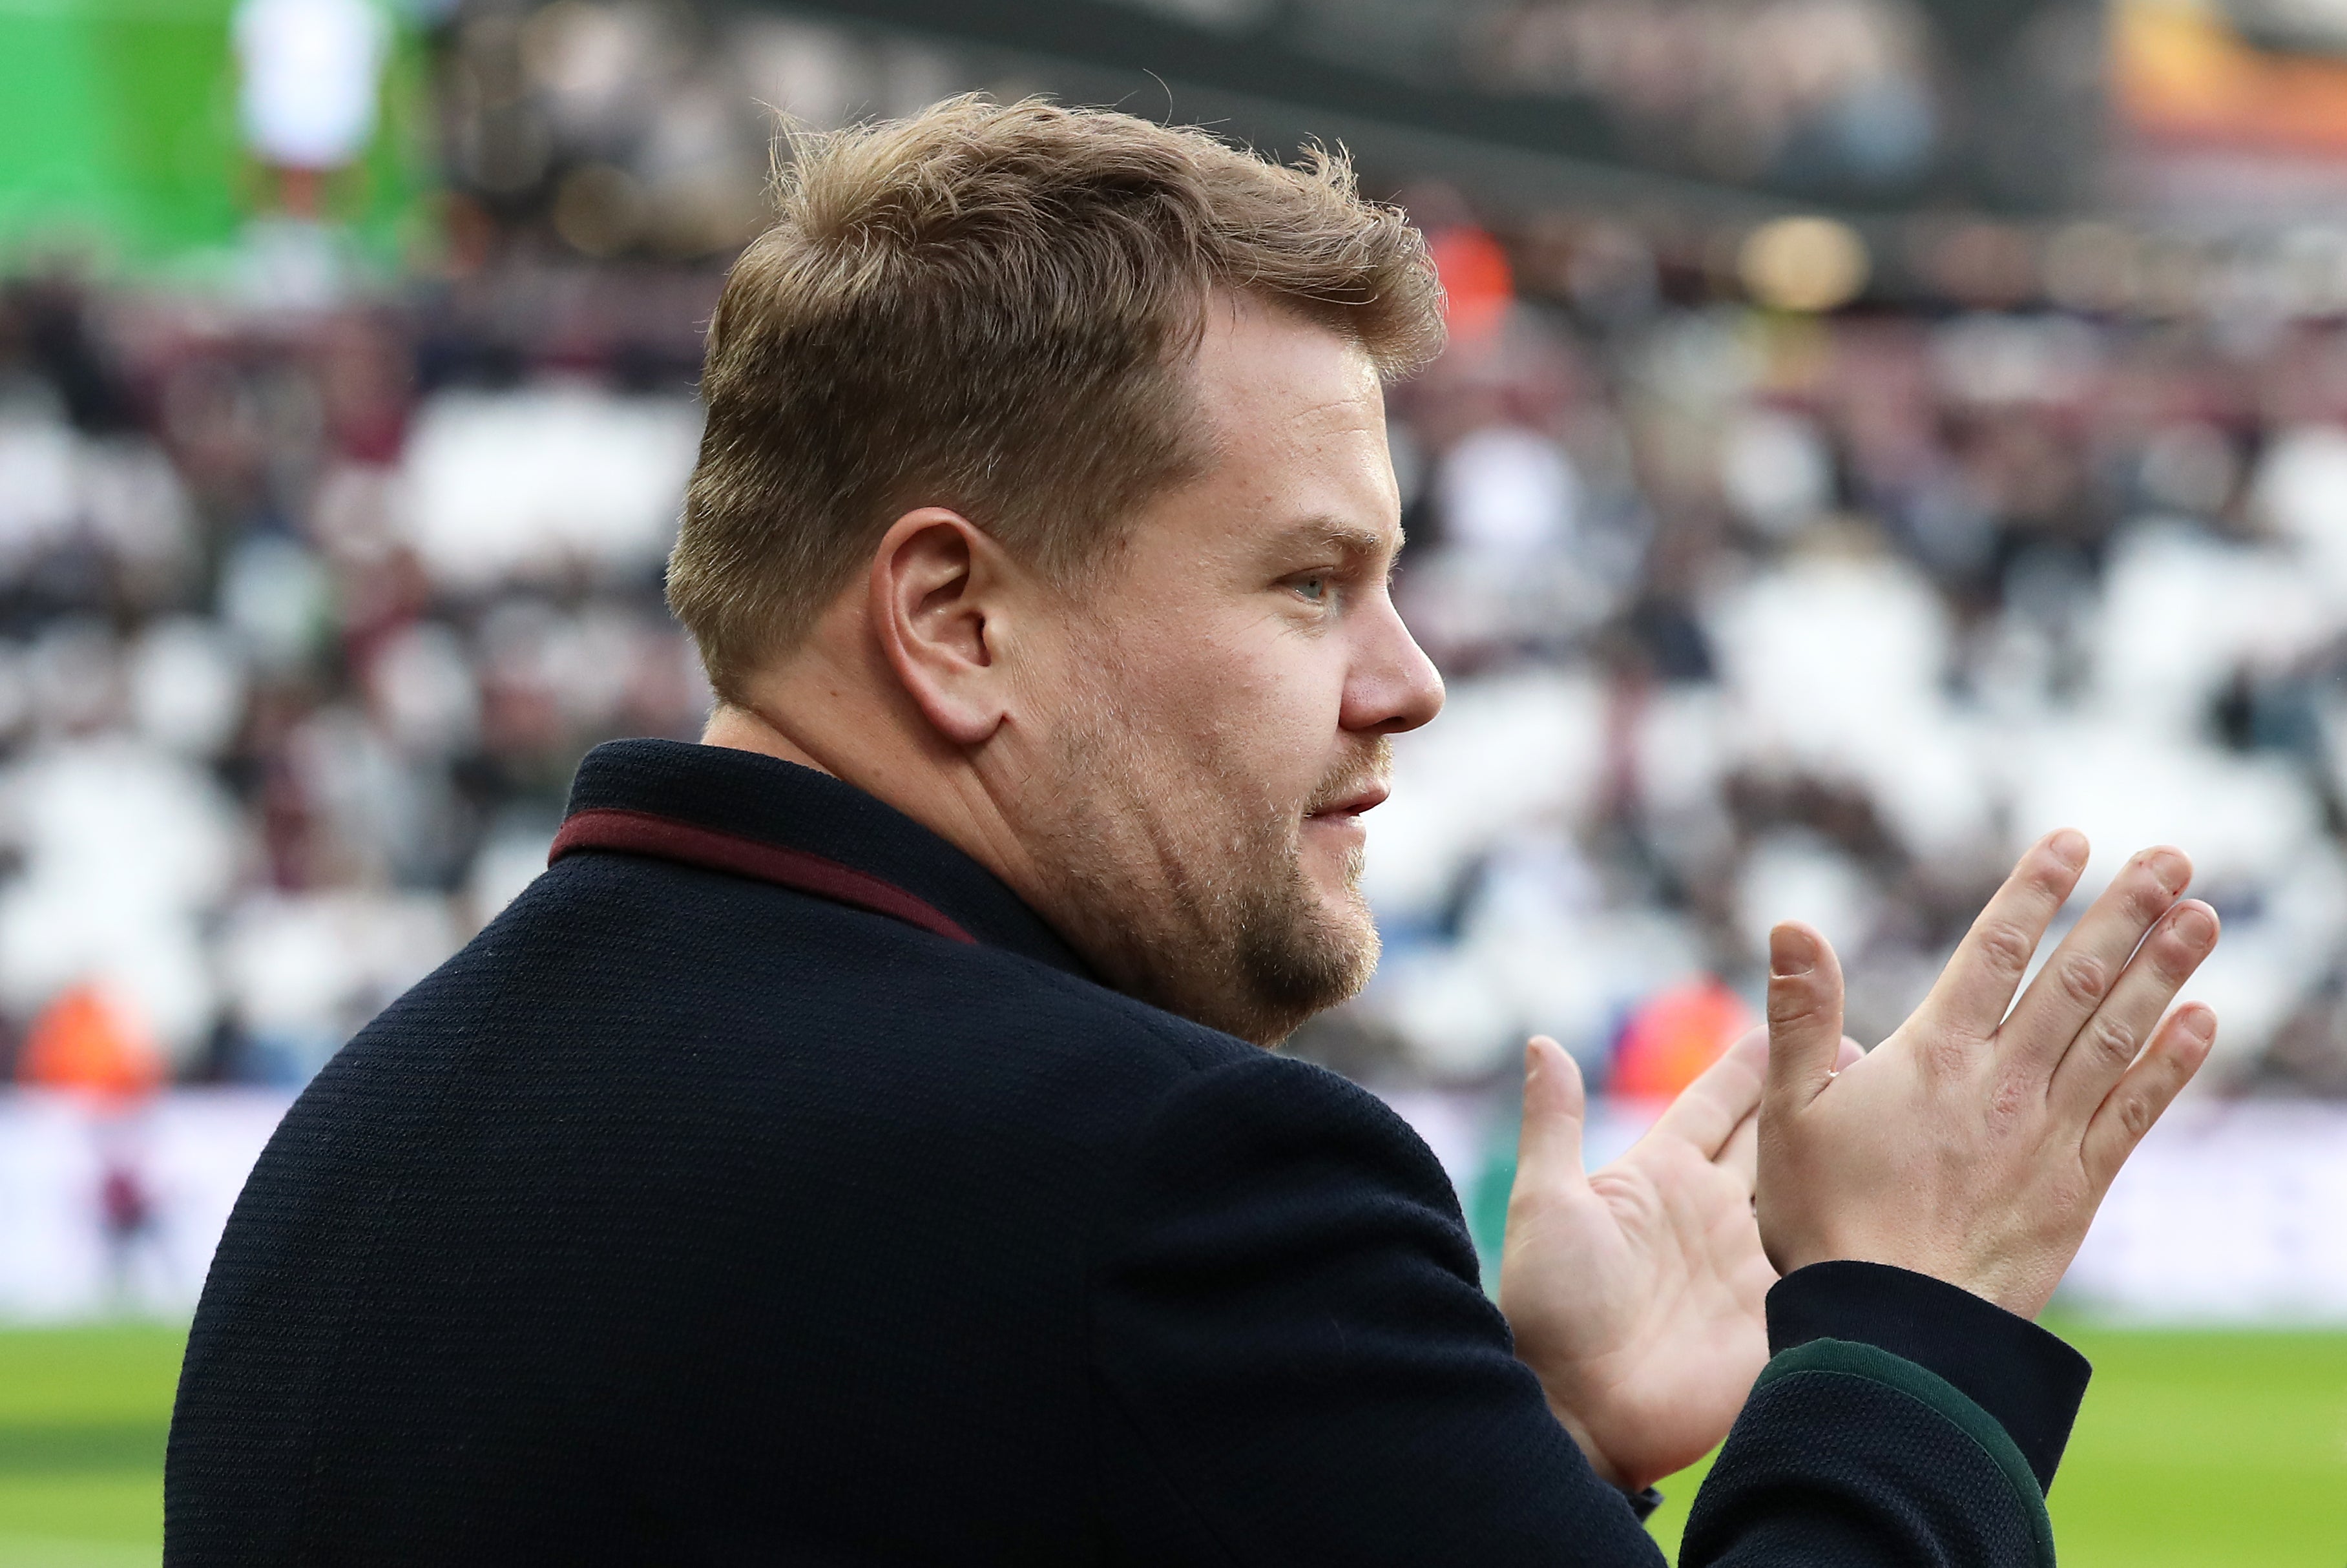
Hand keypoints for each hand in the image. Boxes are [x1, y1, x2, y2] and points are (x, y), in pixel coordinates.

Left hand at [1498, 1024, 1859, 1491]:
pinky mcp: (1780, 1314)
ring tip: (1901, 1109)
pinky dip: (1863, 1233)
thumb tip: (1544, 1042)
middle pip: (1777, 1138)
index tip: (1793, 1011)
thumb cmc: (1549, 1308)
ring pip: (1813, 1192)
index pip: (1717, 1103)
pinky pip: (1829, 1264)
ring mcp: (1751, 1263)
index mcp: (1661, 1175)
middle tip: (1872, 1048)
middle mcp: (1714, 1211)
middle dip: (1819, 1094)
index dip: (1755, 1060)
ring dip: (1850, 1156)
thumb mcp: (1548, 1205)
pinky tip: (1911, 1202)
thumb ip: (1555, 1123)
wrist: (1578, 1411)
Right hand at [1759, 831, 2219, 1318]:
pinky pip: (2134, 1113)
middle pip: (2075, 980)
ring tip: (2204, 916)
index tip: (2074, 842)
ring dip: (2165, 971)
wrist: (1893, 1327)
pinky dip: (2171, 1064)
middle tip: (2172, 857)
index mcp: (1933, 1055)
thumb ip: (1797, 1014)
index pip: (1997, 951)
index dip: (2037, 891)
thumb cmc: (1825, 1221)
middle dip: (2126, 913)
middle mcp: (2002, 1082)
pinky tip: (2201, 1023)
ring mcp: (2046, 1133)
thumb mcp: (1786, 1111)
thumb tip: (1789, 925)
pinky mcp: (2076, 1187)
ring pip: (2116, 1034)